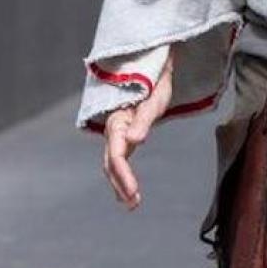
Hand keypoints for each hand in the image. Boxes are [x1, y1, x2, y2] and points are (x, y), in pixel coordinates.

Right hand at [100, 54, 173, 210]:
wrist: (151, 63)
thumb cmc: (155, 78)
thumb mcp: (155, 97)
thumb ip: (143, 118)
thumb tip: (136, 141)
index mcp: (118, 120)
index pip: (116, 154)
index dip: (123, 174)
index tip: (133, 192)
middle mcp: (114, 128)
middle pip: (111, 162)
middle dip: (121, 184)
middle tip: (133, 204)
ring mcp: (118, 132)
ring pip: (112, 162)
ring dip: (120, 183)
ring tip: (132, 203)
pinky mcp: (126, 133)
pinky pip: (119, 157)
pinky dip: (123, 175)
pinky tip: (129, 190)